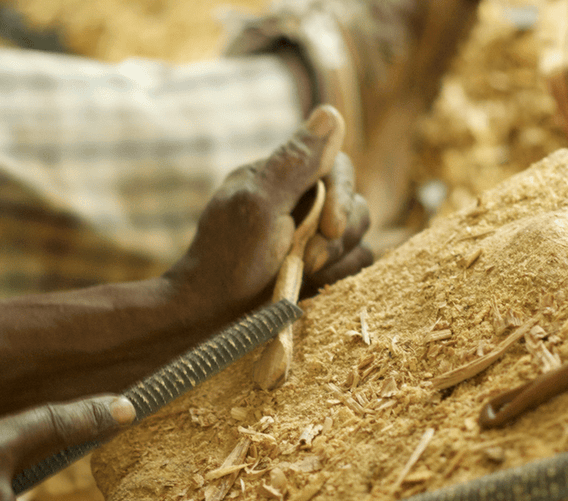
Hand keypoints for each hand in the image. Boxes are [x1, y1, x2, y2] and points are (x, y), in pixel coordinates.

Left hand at [166, 104, 371, 317]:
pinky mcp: (319, 272)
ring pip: (359, 238)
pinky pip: (353, 267)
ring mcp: (311, 239)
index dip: (343, 196)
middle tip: (309, 261)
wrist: (208, 321)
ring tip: (304, 276)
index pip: (337, 169)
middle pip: (356, 205)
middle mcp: (300, 205)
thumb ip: (296, 162)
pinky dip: (338, 278)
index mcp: (281, 179)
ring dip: (338, 260)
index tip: (331, 227)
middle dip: (337, 236)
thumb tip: (331, 111)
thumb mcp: (259, 204)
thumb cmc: (227, 261)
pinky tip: (311, 288)